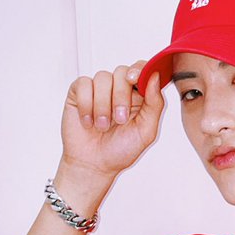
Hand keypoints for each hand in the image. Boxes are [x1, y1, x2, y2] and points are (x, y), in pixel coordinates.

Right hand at [60, 61, 164, 178]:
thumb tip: (155, 76)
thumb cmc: (121, 150)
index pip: (142, 69)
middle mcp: (119, 89)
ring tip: (102, 126)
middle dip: (121, 96)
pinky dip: (86, 104)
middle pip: (122, 72)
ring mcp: (99, 89)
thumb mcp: (146, 131)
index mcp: (139, 96)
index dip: (140, 69)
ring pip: (102, 77)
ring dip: (103, 105)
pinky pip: (83, 84)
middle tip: (119, 120)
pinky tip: (88, 121)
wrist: (93, 165)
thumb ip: (155, 104)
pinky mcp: (79, 92)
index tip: (135, 79)